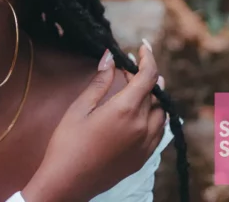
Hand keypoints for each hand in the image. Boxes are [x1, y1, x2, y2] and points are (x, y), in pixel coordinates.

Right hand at [21, 42, 165, 201]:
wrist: (68, 182)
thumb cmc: (67, 143)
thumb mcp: (79, 108)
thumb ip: (99, 82)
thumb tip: (110, 57)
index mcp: (125, 110)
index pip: (148, 76)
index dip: (148, 57)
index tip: (143, 46)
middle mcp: (142, 126)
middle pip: (154, 93)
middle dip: (143, 77)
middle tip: (125, 70)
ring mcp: (145, 144)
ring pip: (161, 113)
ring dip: (152, 97)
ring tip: (135, 89)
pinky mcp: (143, 158)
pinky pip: (158, 131)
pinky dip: (154, 117)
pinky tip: (139, 114)